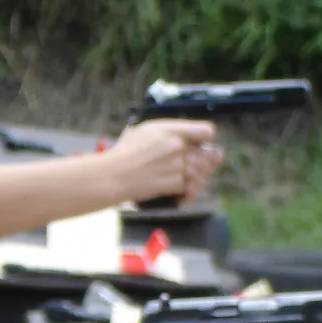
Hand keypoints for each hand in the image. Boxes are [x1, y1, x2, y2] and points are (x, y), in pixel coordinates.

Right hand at [101, 119, 223, 205]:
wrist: (114, 175)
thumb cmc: (124, 153)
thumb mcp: (144, 130)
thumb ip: (168, 131)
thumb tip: (183, 136)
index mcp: (171, 130)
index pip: (206, 131)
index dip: (206, 139)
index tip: (202, 144)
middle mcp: (177, 147)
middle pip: (208, 154)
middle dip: (205, 160)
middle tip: (199, 164)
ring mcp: (178, 166)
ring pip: (202, 173)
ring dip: (198, 177)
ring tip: (188, 179)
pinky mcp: (174, 184)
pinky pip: (191, 188)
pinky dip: (187, 193)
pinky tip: (182, 192)